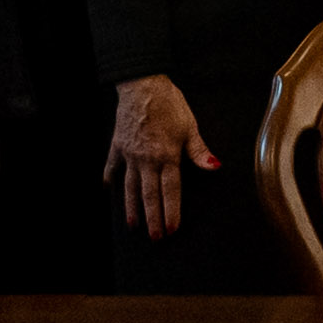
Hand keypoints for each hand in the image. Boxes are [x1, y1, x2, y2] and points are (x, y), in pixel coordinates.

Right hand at [108, 75, 213, 238]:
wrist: (141, 85)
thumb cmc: (168, 103)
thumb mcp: (190, 126)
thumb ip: (199, 151)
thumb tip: (214, 167)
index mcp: (167, 156)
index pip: (171, 191)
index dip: (172, 212)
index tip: (171, 230)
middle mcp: (147, 160)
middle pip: (150, 195)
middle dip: (153, 218)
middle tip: (154, 238)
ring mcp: (130, 155)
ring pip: (130, 187)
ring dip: (132, 207)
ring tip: (133, 225)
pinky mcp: (117, 146)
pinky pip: (112, 167)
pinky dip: (109, 179)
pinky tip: (108, 191)